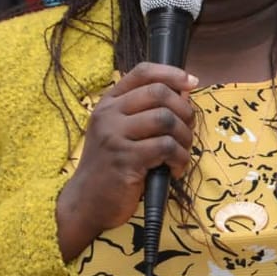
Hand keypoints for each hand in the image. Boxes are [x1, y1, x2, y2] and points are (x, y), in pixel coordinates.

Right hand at [56, 62, 196, 260]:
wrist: (86, 202)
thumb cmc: (110, 166)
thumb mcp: (119, 132)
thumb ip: (145, 112)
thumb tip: (184, 93)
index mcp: (109, 103)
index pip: (142, 72)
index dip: (172, 73)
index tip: (191, 83)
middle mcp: (109, 114)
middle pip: (159, 93)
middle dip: (184, 110)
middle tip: (187, 130)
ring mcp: (115, 136)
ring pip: (166, 119)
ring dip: (184, 137)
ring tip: (181, 153)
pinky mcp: (126, 159)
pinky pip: (166, 147)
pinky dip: (180, 159)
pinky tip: (174, 170)